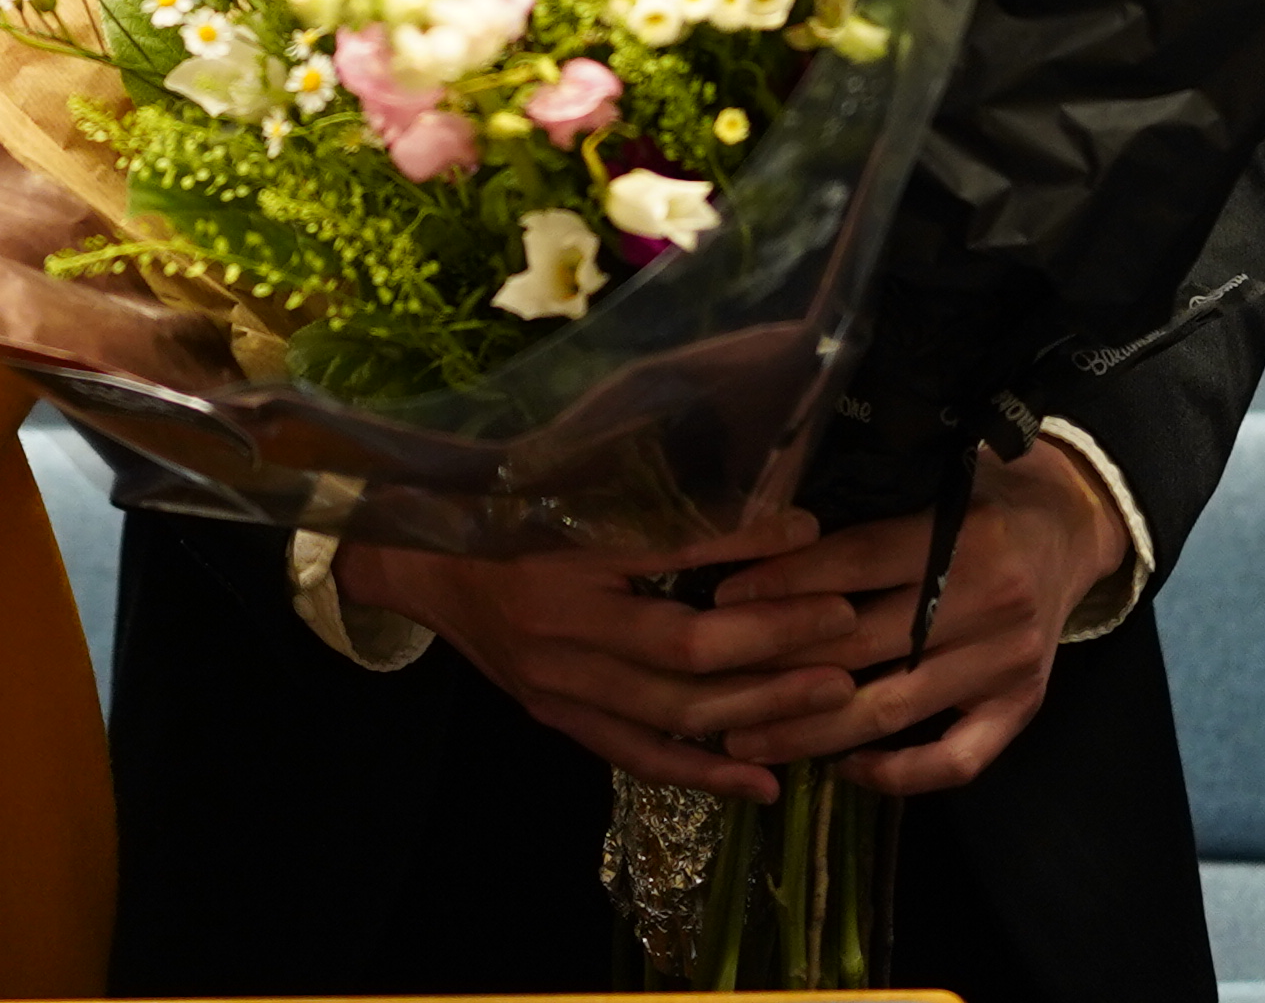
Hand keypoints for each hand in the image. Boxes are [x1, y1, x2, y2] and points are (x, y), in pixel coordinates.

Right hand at [337, 511, 867, 799]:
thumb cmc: (500, 506)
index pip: (669, 555)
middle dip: (774, 642)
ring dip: (758, 708)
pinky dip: (703, 772)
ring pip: (671, 714)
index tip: (812, 537)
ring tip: (832, 697)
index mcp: (561, 556)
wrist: (417, 562)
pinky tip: (764, 780)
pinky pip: (638, 756)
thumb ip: (655, 497)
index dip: (744, 550)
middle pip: (683, 652)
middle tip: (847, 627)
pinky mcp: (558, 718)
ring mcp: (558, 686)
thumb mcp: (568, 485)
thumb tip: (755, 497)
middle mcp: (560, 631)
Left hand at [709, 437, 1128, 794]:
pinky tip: (845, 768)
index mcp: (960, 534)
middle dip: (777, 667)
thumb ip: (868, 498)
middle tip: (710, 685)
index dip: (786, 581)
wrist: (1072, 527)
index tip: (722, 599)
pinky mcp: (1021, 707)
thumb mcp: (934, 475)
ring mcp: (1007, 664)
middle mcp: (988, 601)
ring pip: (894, 710)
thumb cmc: (982, 495)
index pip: (857, 562)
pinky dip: (898, 774)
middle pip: (863, 644)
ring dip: (813, 732)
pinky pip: (956, 760)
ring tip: (746, 740)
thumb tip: (762, 516)